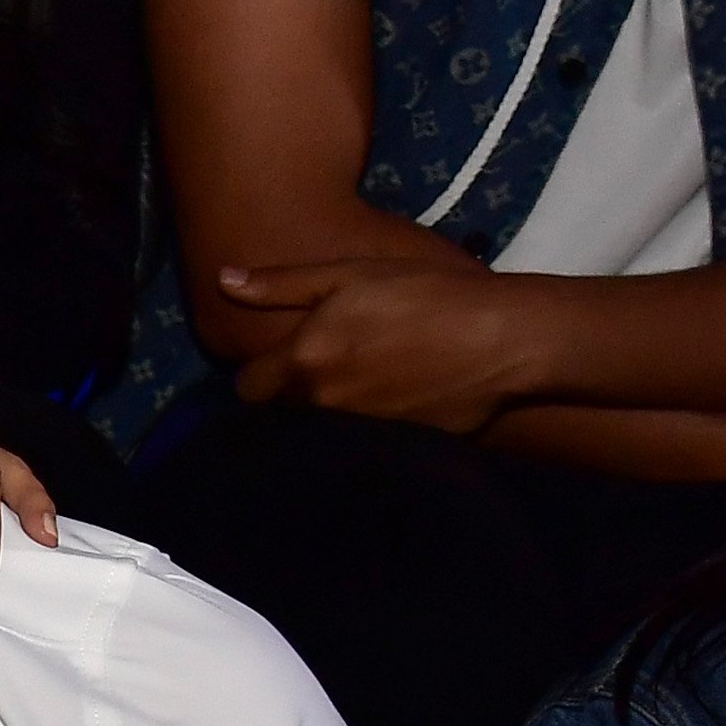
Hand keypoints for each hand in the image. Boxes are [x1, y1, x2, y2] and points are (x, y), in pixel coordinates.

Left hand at [217, 259, 539, 431]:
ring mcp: (354, 434)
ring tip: (356, 386)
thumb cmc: (427, 294)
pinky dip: (359, 432)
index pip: (247, 389)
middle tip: (323, 370)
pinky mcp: (390, 450)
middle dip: (289, 397)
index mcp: (303, 362)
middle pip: (280, 415)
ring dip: (323, 416)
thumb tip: (222, 280)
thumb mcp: (351, 275)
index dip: (260, 375)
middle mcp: (321, 406)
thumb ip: (282, 285)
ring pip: (315, 433)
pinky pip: (354, 447)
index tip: (283, 360)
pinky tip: (385, 406)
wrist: (503, 337)